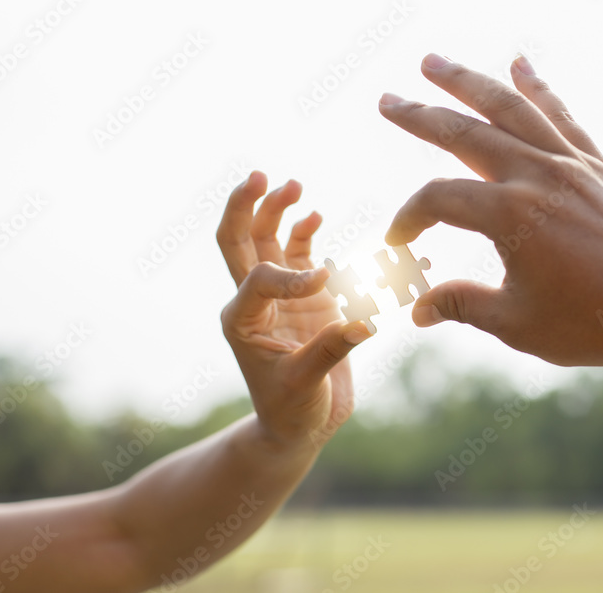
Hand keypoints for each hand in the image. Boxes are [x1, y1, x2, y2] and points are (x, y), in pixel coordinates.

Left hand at [216, 172, 370, 450]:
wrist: (298, 428)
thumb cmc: (290, 412)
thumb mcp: (303, 385)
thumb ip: (330, 351)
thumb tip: (363, 323)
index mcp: (242, 321)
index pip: (258, 279)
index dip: (289, 275)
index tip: (323, 284)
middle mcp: (255, 301)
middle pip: (239, 242)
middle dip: (246, 207)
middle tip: (258, 175)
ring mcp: (280, 295)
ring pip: (269, 240)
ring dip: (277, 211)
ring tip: (293, 185)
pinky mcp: (306, 297)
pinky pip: (302, 255)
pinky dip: (307, 233)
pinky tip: (314, 217)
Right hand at [379, 53, 602, 367]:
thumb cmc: (593, 323)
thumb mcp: (516, 323)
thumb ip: (461, 304)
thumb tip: (416, 308)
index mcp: (509, 215)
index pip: (437, 200)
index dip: (408, 220)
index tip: (399, 245)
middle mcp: (536, 175)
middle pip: (463, 132)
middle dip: (419, 116)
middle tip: (386, 100)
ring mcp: (569, 163)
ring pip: (509, 107)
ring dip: (467, 81)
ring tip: (432, 61)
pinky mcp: (597, 164)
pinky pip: (560, 114)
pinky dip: (538, 86)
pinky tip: (519, 62)